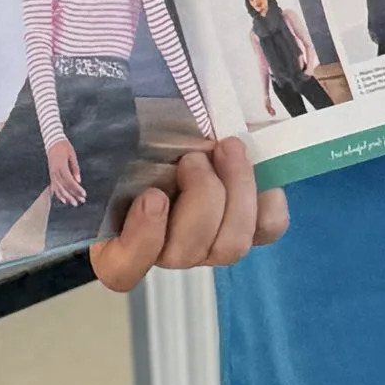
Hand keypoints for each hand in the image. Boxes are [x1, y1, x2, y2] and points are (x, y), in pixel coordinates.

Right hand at [45, 135, 84, 207]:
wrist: (53, 142)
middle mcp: (55, 172)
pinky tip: (63, 200)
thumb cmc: (64, 148)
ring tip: (74, 203)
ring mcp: (52, 174)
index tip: (84, 194)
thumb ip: (75, 169)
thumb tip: (78, 181)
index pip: (69, 181)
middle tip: (80, 201)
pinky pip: (54, 187)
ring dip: (67, 197)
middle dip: (73, 195)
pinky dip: (58, 194)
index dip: (76, 189)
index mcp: (61, 167)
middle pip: (64, 187)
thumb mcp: (72, 156)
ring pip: (59, 189)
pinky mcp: (51, 175)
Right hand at [89, 137, 289, 291]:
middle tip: (194, 158)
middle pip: (185, 253)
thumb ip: (116, 149)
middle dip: (199, 198)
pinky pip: (267, 229)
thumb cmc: (145, 128)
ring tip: (227, 149)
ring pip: (230, 246)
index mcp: (120, 233)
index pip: (121, 269)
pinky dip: (268, 199)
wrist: (194, 115)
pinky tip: (258, 169)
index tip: (152, 198)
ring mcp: (209, 244)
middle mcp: (165, 248)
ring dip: (234, 192)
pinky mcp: (249, 228)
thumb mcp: (127, 135)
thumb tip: (118, 144)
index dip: (140, 241)